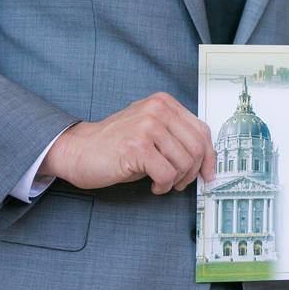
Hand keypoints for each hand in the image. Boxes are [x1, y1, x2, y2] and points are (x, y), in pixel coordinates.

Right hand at [39, 92, 215, 193]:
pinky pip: (167, 174)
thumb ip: (177, 136)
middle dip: (193, 172)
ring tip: (161, 182)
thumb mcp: (152, 131)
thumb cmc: (117, 145)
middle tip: (180, 183)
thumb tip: (206, 160)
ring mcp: (147, 126)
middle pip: (197, 147)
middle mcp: (158, 109)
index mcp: (164, 102)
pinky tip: (153, 185)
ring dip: (176, 180)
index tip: (208, 174)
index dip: (209, 156)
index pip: (202, 130)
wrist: (79, 150)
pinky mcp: (137, 146)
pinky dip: (163, 186)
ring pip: (184, 162)